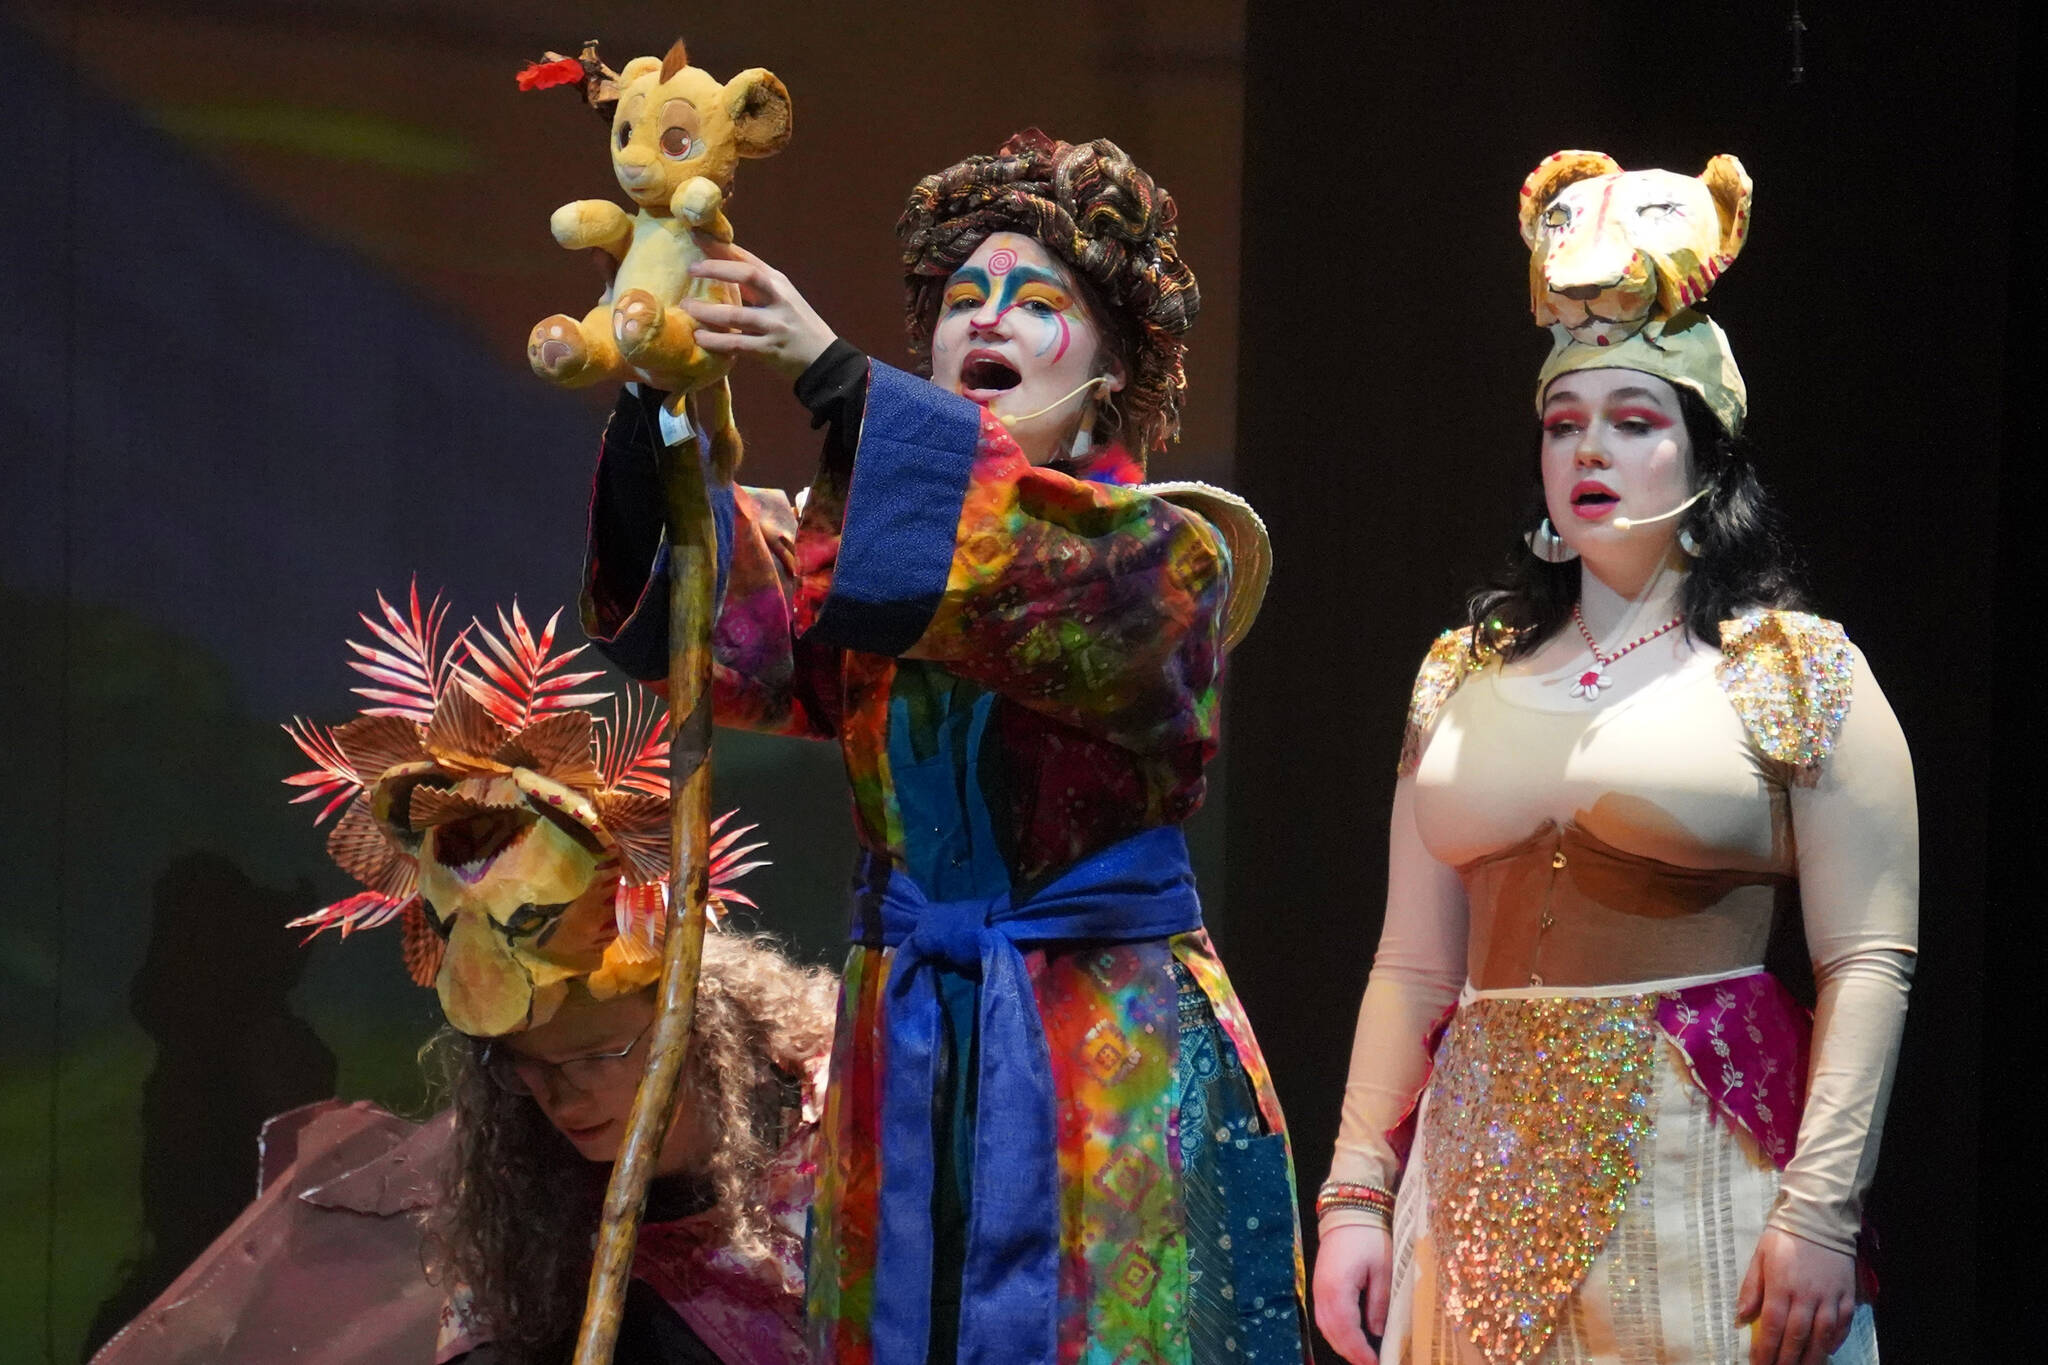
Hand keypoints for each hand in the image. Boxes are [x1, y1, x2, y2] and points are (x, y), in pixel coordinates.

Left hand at [684, 241, 837, 380]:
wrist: (824, 359)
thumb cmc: (797, 325)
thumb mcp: (782, 298)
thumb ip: (755, 286)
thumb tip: (719, 268)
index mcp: (778, 282)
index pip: (747, 258)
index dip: (720, 246)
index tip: (696, 234)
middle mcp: (779, 299)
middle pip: (747, 275)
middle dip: (716, 269)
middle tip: (690, 269)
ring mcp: (775, 325)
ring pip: (736, 314)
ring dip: (708, 311)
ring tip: (687, 307)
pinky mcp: (770, 350)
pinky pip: (738, 344)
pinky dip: (716, 341)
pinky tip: (700, 338)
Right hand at [1313, 1222, 1391, 1363]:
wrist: (1349, 1210)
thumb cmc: (1369, 1237)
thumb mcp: (1383, 1270)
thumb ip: (1379, 1303)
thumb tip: (1377, 1332)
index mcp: (1338, 1289)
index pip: (1347, 1330)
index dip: (1360, 1351)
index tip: (1375, 1364)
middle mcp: (1322, 1292)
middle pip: (1332, 1332)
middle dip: (1350, 1353)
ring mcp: (1318, 1288)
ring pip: (1325, 1326)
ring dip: (1341, 1344)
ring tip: (1360, 1356)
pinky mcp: (1319, 1284)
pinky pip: (1324, 1315)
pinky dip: (1336, 1331)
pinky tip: (1348, 1337)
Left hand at [1736, 1228, 1856, 1364]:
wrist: (1819, 1217)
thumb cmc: (1784, 1236)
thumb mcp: (1760, 1257)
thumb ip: (1751, 1288)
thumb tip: (1740, 1317)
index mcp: (1781, 1286)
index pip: (1771, 1327)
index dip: (1765, 1351)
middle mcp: (1807, 1296)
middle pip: (1796, 1337)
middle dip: (1787, 1360)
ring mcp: (1830, 1297)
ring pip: (1821, 1336)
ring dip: (1811, 1358)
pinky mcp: (1847, 1295)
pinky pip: (1842, 1325)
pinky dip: (1835, 1341)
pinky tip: (1826, 1351)